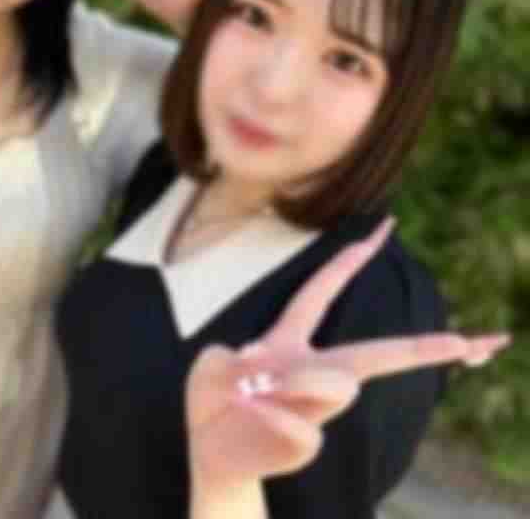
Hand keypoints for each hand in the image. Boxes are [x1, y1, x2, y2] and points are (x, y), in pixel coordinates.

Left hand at [185, 217, 510, 492]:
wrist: (212, 452)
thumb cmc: (215, 401)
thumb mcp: (211, 366)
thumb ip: (233, 363)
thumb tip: (266, 376)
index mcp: (288, 339)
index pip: (320, 290)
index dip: (349, 259)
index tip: (385, 227)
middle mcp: (310, 370)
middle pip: (373, 355)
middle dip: (421, 349)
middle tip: (470, 344)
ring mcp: (312, 408)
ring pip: (335, 383)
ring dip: (293, 385)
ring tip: (254, 396)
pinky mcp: (306, 441)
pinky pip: (299, 427)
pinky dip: (268, 422)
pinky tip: (254, 423)